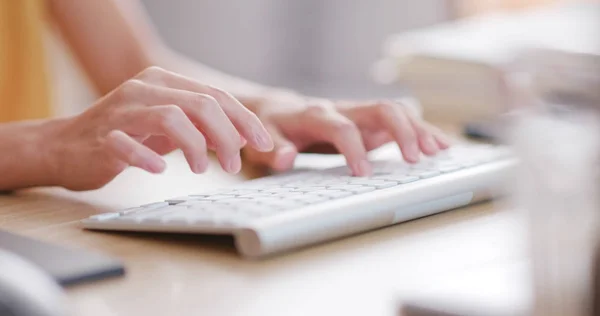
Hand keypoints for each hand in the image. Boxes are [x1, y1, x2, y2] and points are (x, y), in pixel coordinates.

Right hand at [46, 67, 272, 189]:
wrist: (64, 147)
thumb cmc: (125, 136)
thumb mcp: (169, 128)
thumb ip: (202, 127)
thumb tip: (242, 138)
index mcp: (164, 82)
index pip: (215, 95)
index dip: (244, 120)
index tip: (263, 144)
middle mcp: (145, 89)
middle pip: (200, 104)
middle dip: (227, 136)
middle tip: (234, 164)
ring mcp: (122, 112)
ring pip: (171, 118)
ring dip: (196, 146)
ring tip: (202, 170)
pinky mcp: (103, 138)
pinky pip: (128, 144)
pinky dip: (148, 159)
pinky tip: (160, 170)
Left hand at [243, 94, 449, 175]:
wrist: (279, 110)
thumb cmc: (273, 127)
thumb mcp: (263, 139)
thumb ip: (274, 148)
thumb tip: (285, 158)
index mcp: (316, 114)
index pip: (341, 126)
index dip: (353, 148)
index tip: (362, 174)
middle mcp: (343, 109)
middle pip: (380, 109)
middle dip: (401, 131)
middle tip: (415, 159)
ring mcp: (359, 113)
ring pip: (395, 111)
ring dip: (419, 129)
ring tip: (439, 150)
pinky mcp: (369, 121)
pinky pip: (400, 120)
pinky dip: (421, 130)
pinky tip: (440, 144)